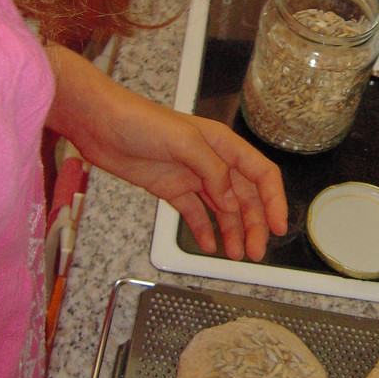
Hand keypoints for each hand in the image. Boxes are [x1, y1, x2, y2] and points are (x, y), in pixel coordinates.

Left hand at [45, 46, 286, 260]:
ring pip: (223, 209)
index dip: (273, 200)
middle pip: (244, 197)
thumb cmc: (140, 122)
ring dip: (233, 231)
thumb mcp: (183, 142)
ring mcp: (192, 176)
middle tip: (254, 253)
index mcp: (223, 145)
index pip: (261, 174)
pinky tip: (209, 246)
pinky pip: (194, 213)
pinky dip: (204, 230)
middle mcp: (213, 161)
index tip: (278, 227)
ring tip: (236, 256)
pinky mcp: (171, 188)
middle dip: (254, 225)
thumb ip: (212, 171)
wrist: (99, 124)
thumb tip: (233, 202)